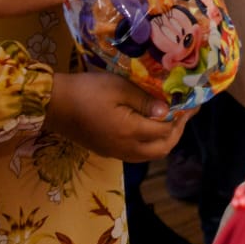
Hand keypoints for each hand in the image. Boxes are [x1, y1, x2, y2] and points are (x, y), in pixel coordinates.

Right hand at [45, 71, 188, 160]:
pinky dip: (149, 143)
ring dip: (164, 140)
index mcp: (129, 132)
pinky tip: (150, 125)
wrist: (51, 104)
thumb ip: (145, 101)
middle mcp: (124, 148)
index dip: (182, 118)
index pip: (166, 131)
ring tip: (171, 119)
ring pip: (148, 154)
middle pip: (161, 149)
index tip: (193, 104)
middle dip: (177, 132)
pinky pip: (135, 153)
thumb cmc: (86, 91)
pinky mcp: (104, 149)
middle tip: (185, 113)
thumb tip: (165, 112)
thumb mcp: (119, 88)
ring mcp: (113, 151)